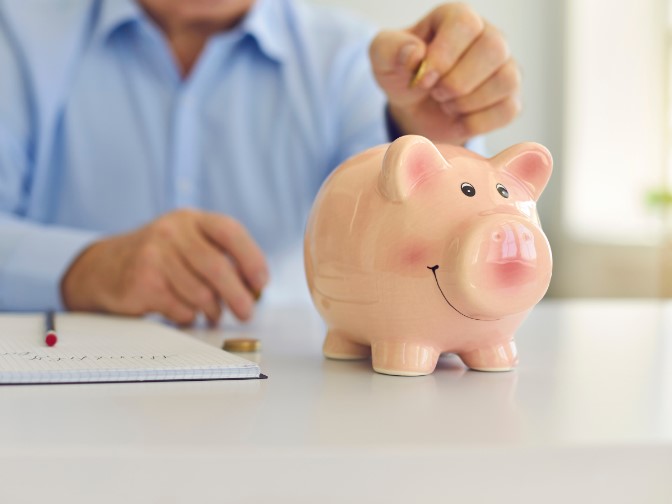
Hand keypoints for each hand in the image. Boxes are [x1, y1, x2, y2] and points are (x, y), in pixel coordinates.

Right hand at [61, 209, 268, 324]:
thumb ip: (218, 256)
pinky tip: (184, 312)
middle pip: (217, 268)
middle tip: (246, 312)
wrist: (103, 267)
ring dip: (212, 310)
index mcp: (190, 219)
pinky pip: (181, 309)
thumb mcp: (186, 242)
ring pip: (201, 293)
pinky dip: (188, 316)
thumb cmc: (158, 258)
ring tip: (212, 314)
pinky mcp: (143, 282)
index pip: (229, 231)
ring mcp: (154, 255)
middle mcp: (172, 231)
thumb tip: (254, 288)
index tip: (262, 282)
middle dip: (238, 296)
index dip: (251, 258)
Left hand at [369, 3, 520, 144]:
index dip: (443, 55)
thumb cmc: (402, 75)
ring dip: (467, 103)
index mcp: (457, 18)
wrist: (414, 109)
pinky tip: (460, 118)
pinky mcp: (510, 98)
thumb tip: (415, 53)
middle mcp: (489, 36)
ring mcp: (505, 67)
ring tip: (447, 104)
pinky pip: (508, 109)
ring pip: (506, 80)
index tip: (423, 79)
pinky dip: (477, 122)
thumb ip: (390, 49)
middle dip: (456, 82)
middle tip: (435, 93)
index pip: (465, 23)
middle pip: (493, 49)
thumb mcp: (383, 58)